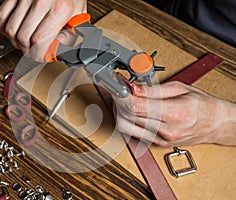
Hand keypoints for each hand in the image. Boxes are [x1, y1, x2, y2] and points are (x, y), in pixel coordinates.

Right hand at [0, 0, 86, 60]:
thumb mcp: (79, 13)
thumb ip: (72, 33)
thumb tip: (62, 50)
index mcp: (60, 8)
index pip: (40, 40)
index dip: (38, 54)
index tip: (41, 57)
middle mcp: (41, 1)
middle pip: (23, 37)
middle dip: (27, 51)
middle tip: (33, 52)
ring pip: (10, 29)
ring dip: (15, 42)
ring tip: (24, 44)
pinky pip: (1, 16)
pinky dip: (5, 29)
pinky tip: (14, 32)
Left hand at [114, 81, 235, 146]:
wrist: (216, 124)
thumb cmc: (203, 105)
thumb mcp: (180, 88)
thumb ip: (153, 89)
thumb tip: (133, 88)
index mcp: (173, 114)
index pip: (136, 106)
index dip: (121, 94)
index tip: (116, 85)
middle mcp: (165, 131)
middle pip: (127, 117)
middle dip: (118, 100)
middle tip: (119, 88)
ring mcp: (160, 140)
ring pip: (125, 127)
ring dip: (119, 111)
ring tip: (124, 99)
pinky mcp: (156, 144)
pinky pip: (132, 132)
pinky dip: (127, 119)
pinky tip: (131, 109)